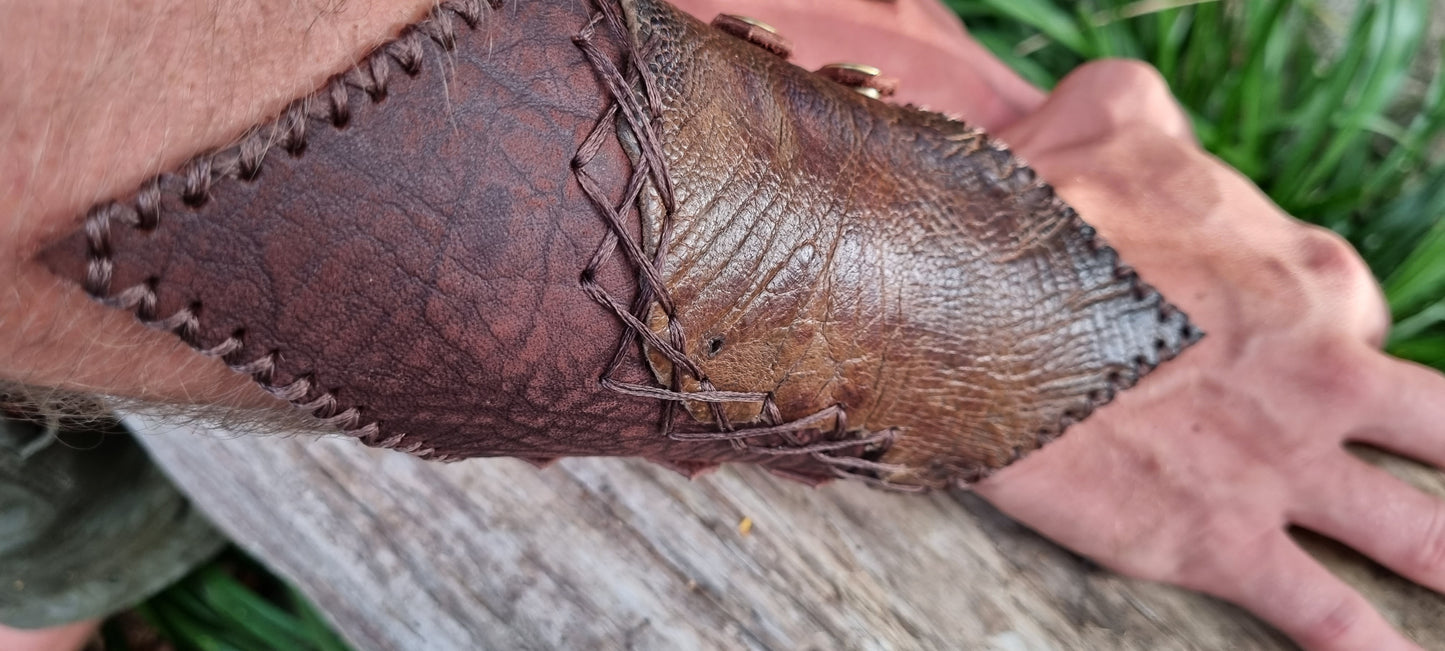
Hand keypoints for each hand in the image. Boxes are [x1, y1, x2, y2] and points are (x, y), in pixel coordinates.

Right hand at [976, 61, 1444, 650]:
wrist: (964, 304)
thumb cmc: (1033, 206)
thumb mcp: (1109, 114)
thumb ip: (1156, 114)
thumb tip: (1157, 116)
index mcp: (1298, 272)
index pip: (1356, 308)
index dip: (1330, 331)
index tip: (1296, 353)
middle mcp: (1319, 373)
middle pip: (1440, 428)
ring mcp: (1280, 464)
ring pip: (1416, 531)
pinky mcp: (1219, 539)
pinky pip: (1323, 612)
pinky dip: (1365, 645)